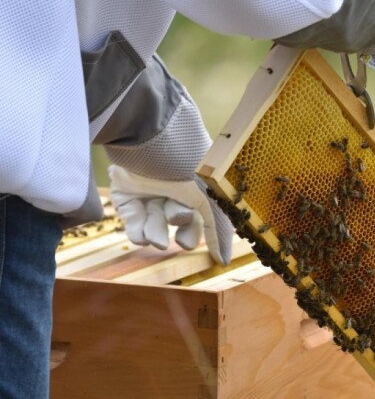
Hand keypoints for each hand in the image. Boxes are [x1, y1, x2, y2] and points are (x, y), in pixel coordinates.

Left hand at [109, 165, 231, 264]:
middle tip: (182, 240)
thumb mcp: (211, 198)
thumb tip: (225, 262)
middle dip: (183, 233)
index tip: (212, 254)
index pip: (208, 215)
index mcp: (201, 183)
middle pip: (182, 222)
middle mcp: (177, 186)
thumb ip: (219, 230)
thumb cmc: (188, 165)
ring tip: (156, 238)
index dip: (209, 234)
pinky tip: (142, 235)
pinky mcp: (125, 192)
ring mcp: (150, 189)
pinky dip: (137, 231)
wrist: (148, 136)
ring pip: (155, 224)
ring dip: (157, 233)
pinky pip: (133, 220)